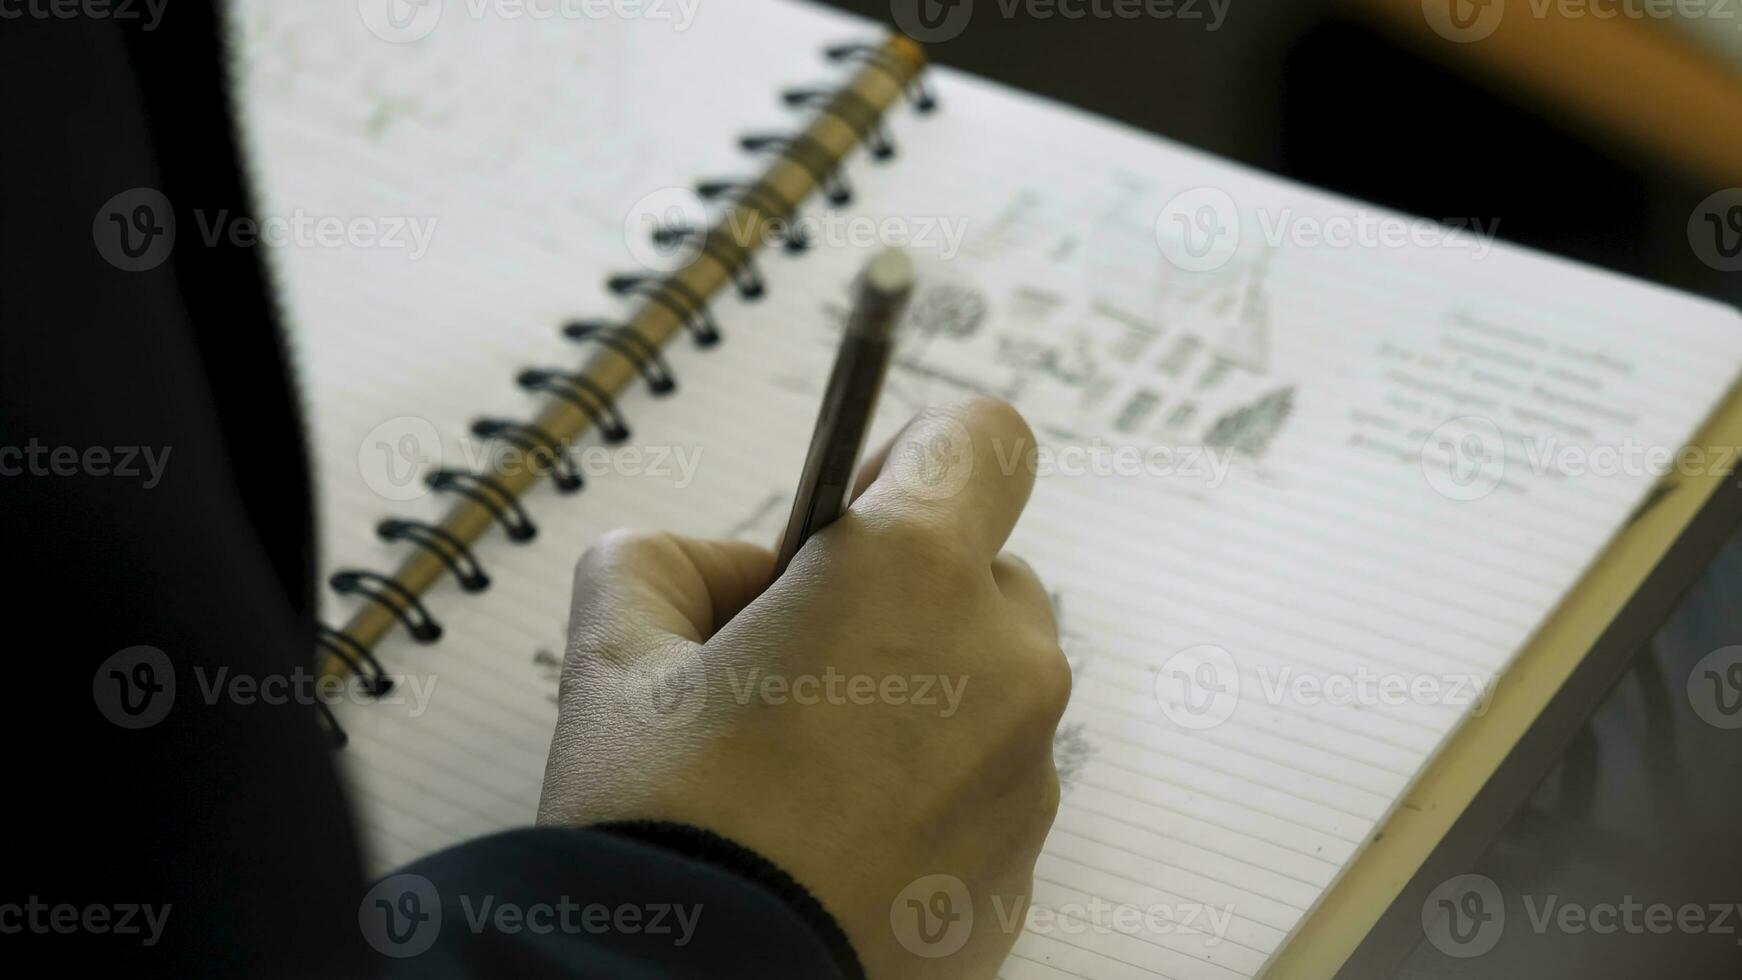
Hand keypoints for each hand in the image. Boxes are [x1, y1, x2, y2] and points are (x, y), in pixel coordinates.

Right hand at [538, 397, 1069, 978]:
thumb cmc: (660, 829)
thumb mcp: (610, 657)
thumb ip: (665, 564)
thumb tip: (726, 580)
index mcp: (913, 574)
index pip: (984, 438)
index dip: (916, 457)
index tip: (851, 518)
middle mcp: (1003, 663)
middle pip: (983, 573)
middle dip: (900, 595)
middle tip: (792, 664)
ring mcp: (1029, 775)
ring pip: (984, 685)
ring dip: (916, 696)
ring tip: (803, 769)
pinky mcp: (1026, 867)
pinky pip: (987, 785)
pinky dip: (930, 788)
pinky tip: (837, 840)